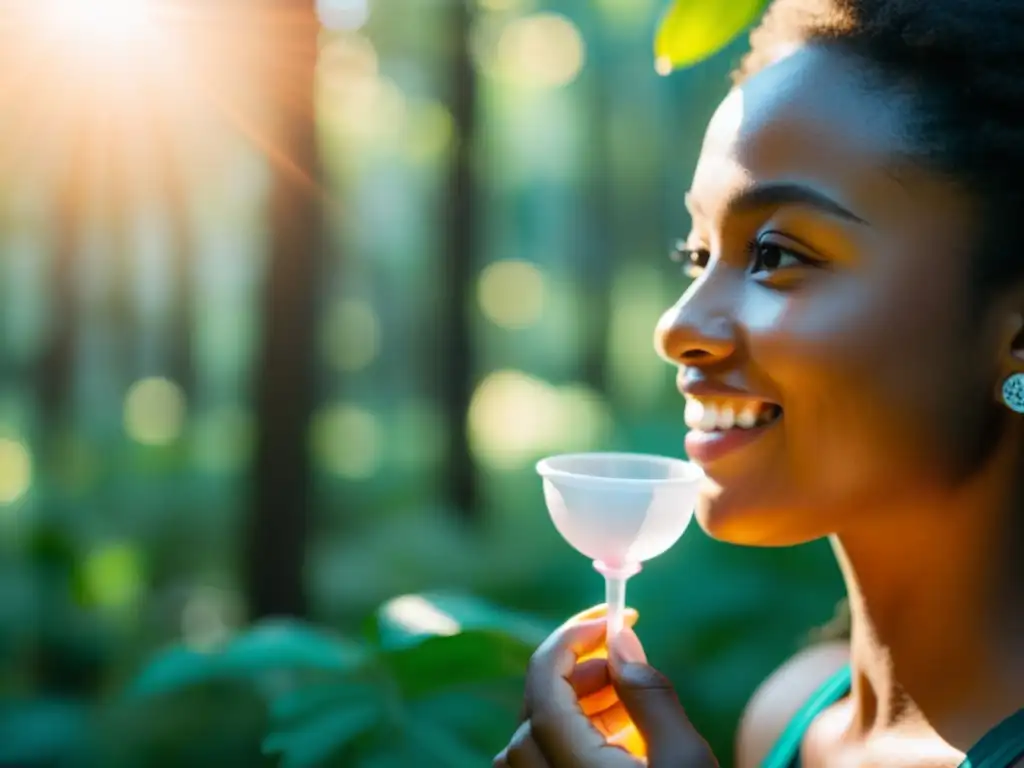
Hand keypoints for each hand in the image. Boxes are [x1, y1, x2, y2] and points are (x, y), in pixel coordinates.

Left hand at [493, 604, 717, 766]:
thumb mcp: (686, 760)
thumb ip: (650, 697)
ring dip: (573, 706)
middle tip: (622, 660)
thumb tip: (619, 640)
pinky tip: (621, 736)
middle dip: (575, 672)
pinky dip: (572, 736)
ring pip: (532, 741)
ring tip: (627, 700)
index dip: (572, 639)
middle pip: (534, 711)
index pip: (544, 686)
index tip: (611, 617)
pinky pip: (544, 764)